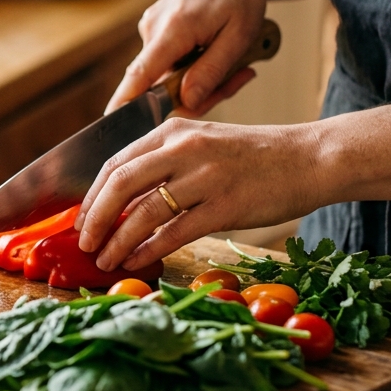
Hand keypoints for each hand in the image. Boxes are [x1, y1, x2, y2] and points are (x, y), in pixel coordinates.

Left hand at [74, 118, 325, 270]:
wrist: (311, 158)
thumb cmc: (255, 157)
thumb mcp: (204, 143)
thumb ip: (166, 161)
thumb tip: (124, 198)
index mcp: (174, 130)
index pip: (116, 162)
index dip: (92, 195)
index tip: (80, 219)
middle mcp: (184, 148)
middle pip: (120, 183)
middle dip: (94, 217)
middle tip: (84, 243)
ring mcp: (205, 176)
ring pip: (143, 211)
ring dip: (117, 240)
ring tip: (105, 260)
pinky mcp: (226, 205)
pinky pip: (174, 231)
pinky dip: (148, 249)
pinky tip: (135, 260)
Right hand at [107, 0, 278, 115]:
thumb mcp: (239, 37)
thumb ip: (211, 72)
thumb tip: (187, 101)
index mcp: (172, 29)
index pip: (139, 76)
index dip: (125, 104)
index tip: (112, 126)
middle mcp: (153, 27)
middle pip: (160, 83)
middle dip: (197, 93)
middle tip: (239, 78)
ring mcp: (152, 25)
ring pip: (168, 72)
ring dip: (199, 77)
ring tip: (236, 61)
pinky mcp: (157, 25)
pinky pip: (169, 58)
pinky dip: (194, 62)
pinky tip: (218, 50)